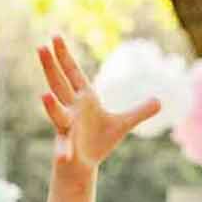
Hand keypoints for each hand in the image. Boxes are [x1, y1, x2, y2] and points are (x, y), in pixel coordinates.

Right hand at [37, 35, 160, 184]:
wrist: (84, 166)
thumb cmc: (98, 141)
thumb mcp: (123, 124)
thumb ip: (139, 111)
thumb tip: (161, 101)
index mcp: (83, 98)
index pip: (72, 72)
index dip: (64, 55)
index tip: (55, 35)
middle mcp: (71, 109)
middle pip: (58, 84)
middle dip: (50, 66)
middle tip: (40, 46)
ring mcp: (67, 128)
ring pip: (57, 114)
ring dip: (50, 106)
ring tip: (43, 95)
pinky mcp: (67, 147)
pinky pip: (64, 148)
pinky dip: (63, 151)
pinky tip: (61, 156)